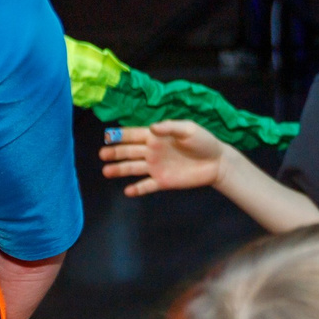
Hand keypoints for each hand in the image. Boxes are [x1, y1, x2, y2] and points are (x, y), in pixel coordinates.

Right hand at [99, 121, 228, 196]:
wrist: (217, 163)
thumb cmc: (204, 142)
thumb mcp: (189, 130)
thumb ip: (170, 128)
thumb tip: (152, 127)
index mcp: (157, 137)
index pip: (135, 135)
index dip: (121, 135)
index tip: (107, 135)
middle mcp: (153, 152)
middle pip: (129, 152)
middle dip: (115, 152)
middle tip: (102, 154)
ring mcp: (156, 167)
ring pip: (133, 168)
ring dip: (119, 169)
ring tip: (106, 171)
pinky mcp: (163, 181)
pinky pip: (147, 186)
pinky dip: (137, 189)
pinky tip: (127, 191)